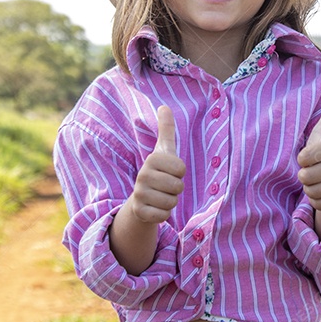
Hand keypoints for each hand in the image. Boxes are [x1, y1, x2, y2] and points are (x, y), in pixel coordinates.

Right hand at [129, 105, 185, 223]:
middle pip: (178, 186)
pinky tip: (155, 207)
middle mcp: (142, 176)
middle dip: (175, 189)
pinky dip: (164, 214)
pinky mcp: (140, 212)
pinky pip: (164, 216)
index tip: (169, 171)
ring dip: (170, 201)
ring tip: (160, 195)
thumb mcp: (164, 150)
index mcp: (151, 159)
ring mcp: (139, 194)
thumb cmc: (158, 171)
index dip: (179, 172)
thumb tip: (163, 105)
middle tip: (165, 185)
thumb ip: (166, 128)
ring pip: (172, 202)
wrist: (141, 198)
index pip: (181, 169)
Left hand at [297, 92, 320, 214]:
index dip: (302, 159)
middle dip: (304, 175)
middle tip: (313, 169)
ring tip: (317, 180)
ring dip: (309, 188)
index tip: (309, 156)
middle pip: (305, 177)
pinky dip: (316, 200)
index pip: (303, 158)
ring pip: (310, 191)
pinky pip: (317, 203)